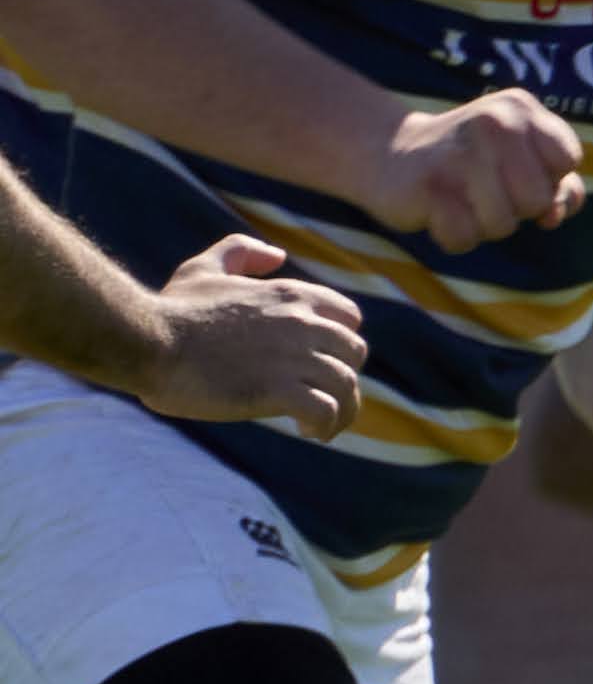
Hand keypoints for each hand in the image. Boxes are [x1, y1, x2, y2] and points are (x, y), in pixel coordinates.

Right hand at [132, 235, 363, 436]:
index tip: (322, 360)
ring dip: (342, 409)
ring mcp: (293, 358)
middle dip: (344, 376)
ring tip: (321, 426)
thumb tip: (277, 255)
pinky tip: (309, 432)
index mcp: (292, 296)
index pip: (349, 317)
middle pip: (355, 353)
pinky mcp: (277, 391)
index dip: (341, 341)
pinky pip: (327, 411)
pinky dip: (326, 424)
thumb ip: (240, 252)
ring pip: (347, 386)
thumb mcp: (205, 267)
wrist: (147, 342)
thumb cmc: (172, 310)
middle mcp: (302, 323)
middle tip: (321, 396)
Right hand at [369, 90, 585, 253]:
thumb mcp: (519, 158)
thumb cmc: (469, 161)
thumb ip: (558, 185)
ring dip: (484, 225)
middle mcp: (493, 124)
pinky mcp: (428, 187)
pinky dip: (455, 236)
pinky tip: (439, 212)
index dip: (548, 178)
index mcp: (520, 108)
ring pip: (504, 225)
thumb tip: (555, 214)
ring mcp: (460, 155)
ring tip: (460, 198)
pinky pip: (465, 238)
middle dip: (516, 208)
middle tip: (483, 189)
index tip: (516, 170)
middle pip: (538, 199)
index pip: (568, 160)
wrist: (387, 151)